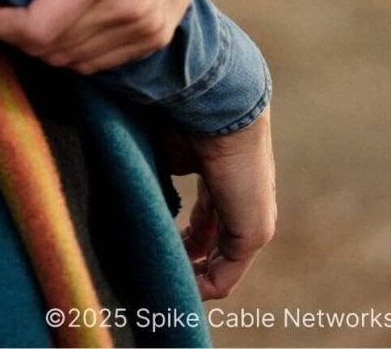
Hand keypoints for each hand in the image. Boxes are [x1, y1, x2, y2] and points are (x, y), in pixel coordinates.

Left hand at [0, 0, 221, 71]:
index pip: (38, 27)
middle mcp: (130, 8)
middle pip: (51, 49)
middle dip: (11, 33)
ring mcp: (147, 27)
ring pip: (73, 61)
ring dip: (39, 44)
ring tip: (18, 11)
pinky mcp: (156, 35)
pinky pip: (99, 62)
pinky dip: (70, 50)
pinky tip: (56, 20)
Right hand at [164, 106, 276, 297]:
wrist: (217, 102)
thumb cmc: (184, 114)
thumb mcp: (164, 149)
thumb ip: (157, 174)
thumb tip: (137, 196)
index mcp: (219, 175)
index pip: (204, 219)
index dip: (177, 236)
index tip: (152, 243)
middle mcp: (238, 198)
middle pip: (211, 242)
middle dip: (183, 258)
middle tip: (152, 269)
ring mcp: (250, 218)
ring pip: (219, 261)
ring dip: (189, 275)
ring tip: (160, 281)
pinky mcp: (253, 232)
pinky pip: (225, 273)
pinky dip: (201, 285)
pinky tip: (176, 287)